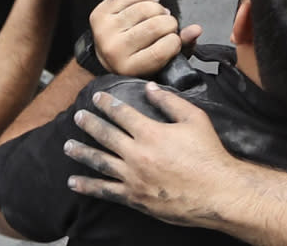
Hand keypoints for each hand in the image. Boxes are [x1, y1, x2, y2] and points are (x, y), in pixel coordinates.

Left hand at [65, 83, 239, 225]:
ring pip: (100, 161)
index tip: (96, 98)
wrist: (218, 194)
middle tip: (78, 116)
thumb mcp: (195, 119)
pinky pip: (106, 191)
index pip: (120, 113)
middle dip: (89, 123)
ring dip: (82, 152)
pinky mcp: (135, 198)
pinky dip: (88, 186)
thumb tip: (150, 88)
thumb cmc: (209, 155)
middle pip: (105, 134)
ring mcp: (134, 177)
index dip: (106, 103)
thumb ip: (170, 102)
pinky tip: (74, 182)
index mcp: (150, 132)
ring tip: (67, 146)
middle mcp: (137, 153)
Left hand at [91, 0, 200, 77]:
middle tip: (169, 23)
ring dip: (158, 8)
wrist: (107, 51)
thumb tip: (196, 29)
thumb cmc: (141, 57)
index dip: (175, 41)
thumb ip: (182, 48)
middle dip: (169, 22)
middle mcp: (113, 50)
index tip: (175, 38)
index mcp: (129, 68)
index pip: (160, 52)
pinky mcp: (99, 13)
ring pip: (142, 8)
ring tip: (161, 12)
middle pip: (153, 27)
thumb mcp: (162, 61)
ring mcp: (103, 30)